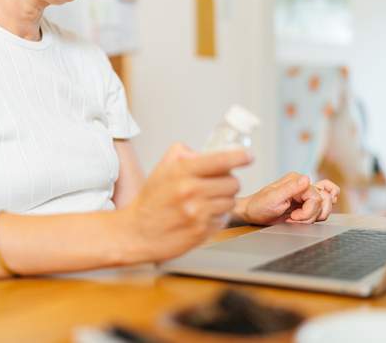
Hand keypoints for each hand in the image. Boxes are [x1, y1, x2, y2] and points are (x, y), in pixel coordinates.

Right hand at [124, 143, 251, 261]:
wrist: (137, 232)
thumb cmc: (151, 200)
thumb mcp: (163, 168)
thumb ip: (184, 153)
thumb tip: (209, 152)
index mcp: (182, 171)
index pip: (221, 160)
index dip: (240, 156)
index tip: (248, 156)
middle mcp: (191, 191)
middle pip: (233, 182)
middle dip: (228, 182)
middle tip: (215, 185)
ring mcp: (197, 213)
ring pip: (231, 201)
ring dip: (223, 200)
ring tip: (205, 202)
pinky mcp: (202, 232)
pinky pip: (223, 219)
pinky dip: (216, 216)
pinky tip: (200, 216)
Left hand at [234, 173, 339, 225]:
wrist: (253, 212)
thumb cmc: (259, 205)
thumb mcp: (273, 198)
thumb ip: (291, 188)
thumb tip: (307, 178)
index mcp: (297, 180)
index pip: (317, 197)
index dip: (308, 211)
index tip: (294, 216)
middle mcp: (303, 185)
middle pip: (324, 200)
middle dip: (311, 215)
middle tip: (295, 218)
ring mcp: (305, 194)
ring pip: (325, 205)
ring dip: (312, 217)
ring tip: (296, 219)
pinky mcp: (305, 203)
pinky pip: (321, 208)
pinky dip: (315, 217)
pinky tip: (301, 218)